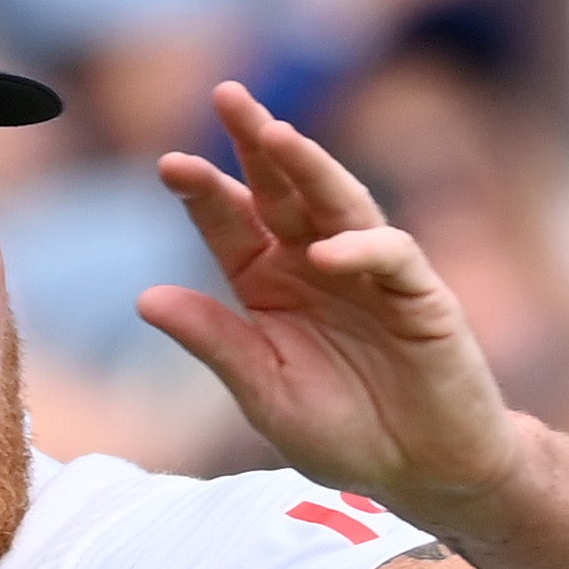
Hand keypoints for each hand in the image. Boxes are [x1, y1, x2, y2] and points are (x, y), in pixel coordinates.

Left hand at [141, 82, 522, 515]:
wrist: (422, 472)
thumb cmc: (344, 431)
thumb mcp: (265, 393)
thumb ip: (216, 344)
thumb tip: (146, 300)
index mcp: (270, 283)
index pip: (232, 222)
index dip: (203, 192)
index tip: (170, 165)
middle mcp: (317, 263)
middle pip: (283, 189)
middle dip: (256, 142)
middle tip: (228, 96)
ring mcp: (371, 272)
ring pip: (339, 202)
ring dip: (310, 166)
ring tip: (276, 134)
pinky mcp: (421, 294)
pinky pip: (392, 257)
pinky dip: (362, 249)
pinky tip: (327, 252)